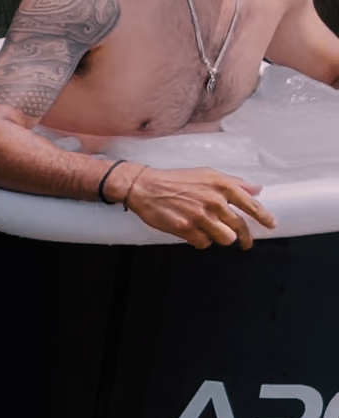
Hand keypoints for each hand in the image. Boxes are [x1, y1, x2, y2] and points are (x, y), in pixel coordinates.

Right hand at [122, 165, 276, 248]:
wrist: (145, 187)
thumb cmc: (175, 179)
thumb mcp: (206, 174)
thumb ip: (233, 182)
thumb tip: (256, 189)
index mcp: (221, 186)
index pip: (251, 204)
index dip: (263, 217)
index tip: (271, 225)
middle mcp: (214, 201)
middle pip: (239, 226)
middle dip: (245, 238)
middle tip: (246, 243)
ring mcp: (200, 216)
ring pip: (224, 238)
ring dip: (220, 238)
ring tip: (212, 233)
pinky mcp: (185, 228)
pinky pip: (203, 243)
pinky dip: (200, 241)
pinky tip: (194, 234)